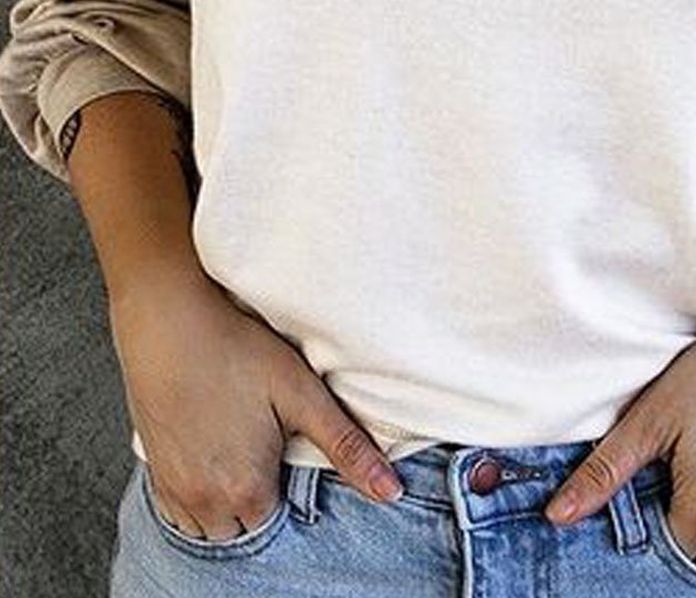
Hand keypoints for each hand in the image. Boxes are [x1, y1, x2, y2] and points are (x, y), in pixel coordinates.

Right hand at [109, 268, 402, 540]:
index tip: (282, 440)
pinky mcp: (152, 470)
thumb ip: (346, 447)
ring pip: (208, 522)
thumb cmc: (236, 350)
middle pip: (243, 524)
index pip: (277, 515)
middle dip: (255, 493)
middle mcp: (205, 502)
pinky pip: (177, 508)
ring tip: (235, 444)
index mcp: (247, 490)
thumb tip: (391, 491)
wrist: (168, 323)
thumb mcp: (302, 394)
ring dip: (223, 498)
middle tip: (260, 437)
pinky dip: (194, 492)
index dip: (284, 477)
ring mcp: (173, 489)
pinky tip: (206, 447)